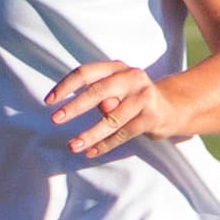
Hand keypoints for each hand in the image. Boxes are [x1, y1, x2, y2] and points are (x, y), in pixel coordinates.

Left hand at [45, 58, 194, 157]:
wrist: (170, 109)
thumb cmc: (131, 99)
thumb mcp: (114, 91)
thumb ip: (98, 96)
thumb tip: (89, 107)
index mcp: (116, 67)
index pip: (86, 72)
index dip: (66, 86)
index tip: (49, 101)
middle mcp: (131, 77)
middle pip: (98, 91)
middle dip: (74, 107)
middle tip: (54, 120)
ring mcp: (143, 96)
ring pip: (111, 118)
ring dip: (89, 134)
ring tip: (72, 146)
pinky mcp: (151, 116)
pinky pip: (123, 134)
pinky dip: (105, 145)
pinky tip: (90, 152)